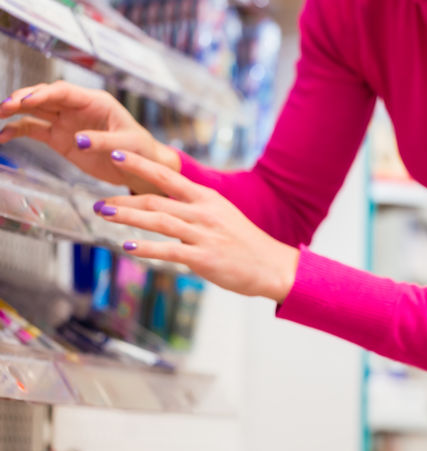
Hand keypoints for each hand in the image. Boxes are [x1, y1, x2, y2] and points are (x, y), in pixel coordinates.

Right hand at [0, 81, 178, 193]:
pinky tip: (3, 136)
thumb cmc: (140, 149)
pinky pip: (34, 130)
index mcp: (95, 102)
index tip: (27, 100)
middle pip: (44, 97)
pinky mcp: (60, 139)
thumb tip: (79, 140)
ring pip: (35, 111)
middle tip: (5, 106)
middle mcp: (77, 108)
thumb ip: (103, 141)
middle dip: (23, 99)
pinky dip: (17, 131)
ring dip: (15, 111)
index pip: (64, 91)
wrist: (141, 167)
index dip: (44, 94)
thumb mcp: (127, 145)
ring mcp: (66, 122)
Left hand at [93, 149, 298, 302]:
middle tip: (99, 201)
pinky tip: (126, 245)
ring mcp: (204, 234)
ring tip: (104, 214)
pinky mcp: (205, 258)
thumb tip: (167, 207)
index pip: (169, 175)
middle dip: (123, 198)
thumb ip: (196, 210)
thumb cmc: (246, 244)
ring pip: (159, 220)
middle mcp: (204, 213)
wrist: (273, 266)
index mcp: (208, 199)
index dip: (140, 164)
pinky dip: (146, 247)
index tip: (116, 155)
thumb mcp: (223, 216)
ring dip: (128, 216)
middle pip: (156, 199)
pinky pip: (169, 250)